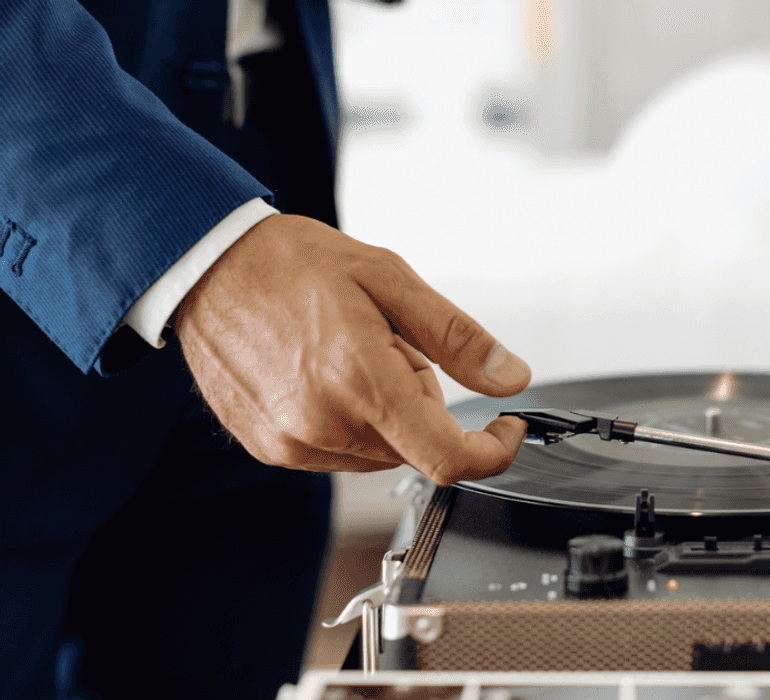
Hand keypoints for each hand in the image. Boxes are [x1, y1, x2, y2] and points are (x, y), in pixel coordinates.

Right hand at [175, 214, 530, 483]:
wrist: (206, 265)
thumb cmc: (292, 264)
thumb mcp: (390, 280)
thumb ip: (456, 337)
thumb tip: (511, 378)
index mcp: (360, 382)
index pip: (448, 458)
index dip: (492, 451)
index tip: (505, 428)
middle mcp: (323, 425)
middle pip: (416, 447)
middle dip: (422, 403)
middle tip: (389, 345)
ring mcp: (292, 443)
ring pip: (379, 451)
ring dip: (383, 413)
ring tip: (346, 353)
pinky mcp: (270, 449)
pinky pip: (338, 452)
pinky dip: (347, 420)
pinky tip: (320, 373)